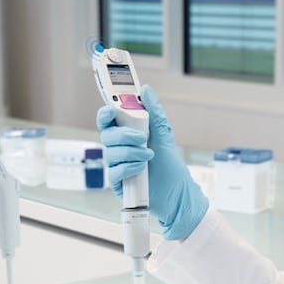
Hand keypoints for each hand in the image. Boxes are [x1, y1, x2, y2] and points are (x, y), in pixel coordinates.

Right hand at [97, 85, 208, 240]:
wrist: (177, 193)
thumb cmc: (170, 165)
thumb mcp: (163, 134)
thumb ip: (153, 112)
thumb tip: (146, 89)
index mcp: (127, 134)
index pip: (108, 121)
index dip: (105, 114)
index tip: (111, 111)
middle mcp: (119, 149)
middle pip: (107, 135)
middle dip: (125, 135)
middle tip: (143, 138)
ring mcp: (117, 165)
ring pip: (110, 153)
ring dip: (131, 152)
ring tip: (149, 156)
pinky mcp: (118, 183)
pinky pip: (113, 172)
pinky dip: (129, 168)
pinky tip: (142, 169)